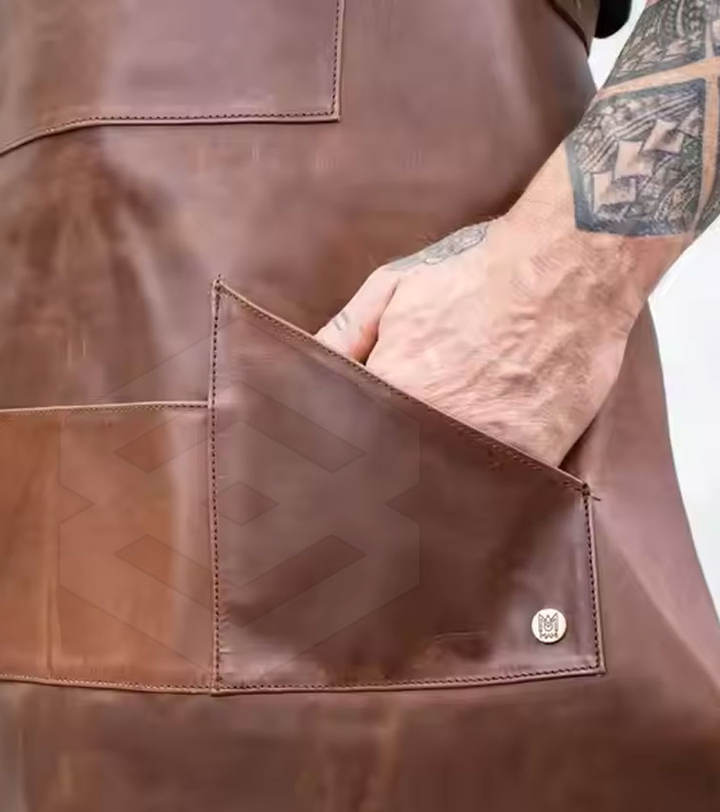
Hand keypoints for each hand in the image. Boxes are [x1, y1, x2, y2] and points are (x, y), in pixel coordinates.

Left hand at [315, 216, 642, 465]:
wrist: (570, 263)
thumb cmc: (477, 270)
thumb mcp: (392, 288)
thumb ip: (343, 335)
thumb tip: (301, 367)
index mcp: (392, 388)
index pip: (349, 442)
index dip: (347, 451)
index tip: (340, 463)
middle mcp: (436, 424)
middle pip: (394, 472)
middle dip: (383, 476)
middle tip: (375, 485)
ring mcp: (487, 444)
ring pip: (443, 489)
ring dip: (431, 489)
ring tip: (426, 487)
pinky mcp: (534, 456)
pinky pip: (496, 489)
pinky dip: (483, 489)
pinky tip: (475, 478)